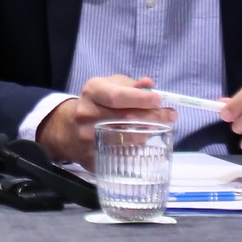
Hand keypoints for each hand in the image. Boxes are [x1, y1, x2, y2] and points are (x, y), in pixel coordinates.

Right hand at [37, 75, 176, 167]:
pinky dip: (136, 148)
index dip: (140, 98)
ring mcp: (88, 137)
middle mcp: (87, 113)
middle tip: (170, 115)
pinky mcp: (92, 156)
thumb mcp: (111, 86)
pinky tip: (141, 140)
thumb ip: (132, 86)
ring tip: (157, 127)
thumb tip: (149, 85)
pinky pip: (122, 154)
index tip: (160, 100)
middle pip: (126, 118)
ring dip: (147, 132)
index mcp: (92, 92)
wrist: (71, 129)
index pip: (117, 96)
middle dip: (153, 117)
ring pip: (127, 138)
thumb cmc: (99, 103)